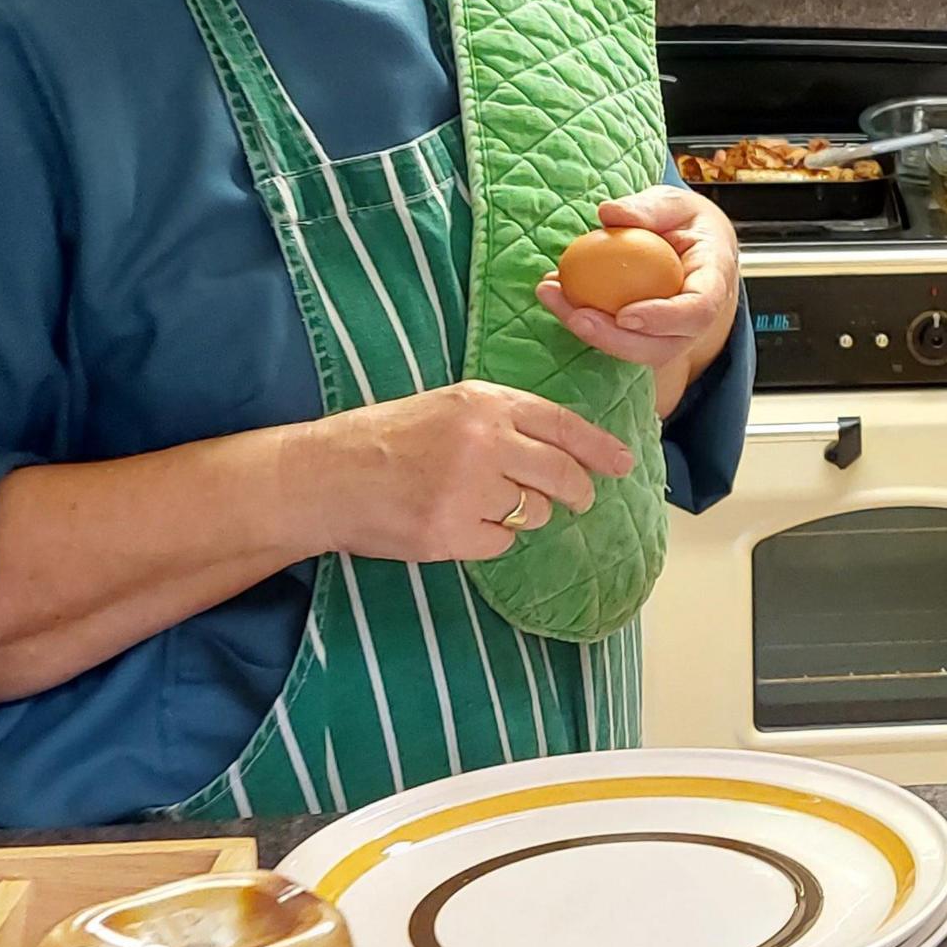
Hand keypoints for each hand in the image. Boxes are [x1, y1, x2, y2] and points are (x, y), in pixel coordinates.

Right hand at [306, 380, 636, 563]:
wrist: (323, 475)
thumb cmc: (382, 439)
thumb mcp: (445, 408)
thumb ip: (499, 420)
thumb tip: (560, 449)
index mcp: (483, 403)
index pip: (562, 425)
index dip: (599, 447)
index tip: (622, 463)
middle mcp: (484, 441)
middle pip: (561, 474)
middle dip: (576, 491)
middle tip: (576, 499)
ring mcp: (468, 489)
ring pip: (532, 512)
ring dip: (520, 514)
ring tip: (479, 503)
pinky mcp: (451, 532)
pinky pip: (499, 542)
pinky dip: (486, 539)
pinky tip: (454, 523)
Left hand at [535, 186, 742, 408]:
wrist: (691, 244)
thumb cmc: (685, 222)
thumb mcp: (674, 203)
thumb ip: (649, 208)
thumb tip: (610, 212)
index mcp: (714, 281)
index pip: (698, 310)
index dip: (664, 319)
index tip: (625, 315)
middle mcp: (696, 318)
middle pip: (664, 346)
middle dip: (616, 340)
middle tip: (576, 315)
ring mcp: (671, 334)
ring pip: (635, 351)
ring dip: (590, 332)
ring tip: (552, 295)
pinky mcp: (644, 336)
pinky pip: (615, 339)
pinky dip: (581, 320)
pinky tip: (553, 294)